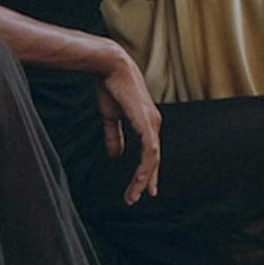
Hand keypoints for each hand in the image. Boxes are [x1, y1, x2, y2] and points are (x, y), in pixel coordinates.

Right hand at [96, 43, 160, 204]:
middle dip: (147, 180)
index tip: (141, 188)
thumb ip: (114, 136)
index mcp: (146, 122)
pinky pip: (149, 152)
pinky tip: (137, 181)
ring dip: (143, 179)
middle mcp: (153, 124)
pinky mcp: (147, 124)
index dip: (146, 171)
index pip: (149, 152)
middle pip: (154, 158)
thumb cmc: (110, 86)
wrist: (109, 66)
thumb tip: (115, 156)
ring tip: (134, 196)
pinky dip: (144, 169)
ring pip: (152, 159)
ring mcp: (152, 124)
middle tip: (140, 197)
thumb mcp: (111, 116)